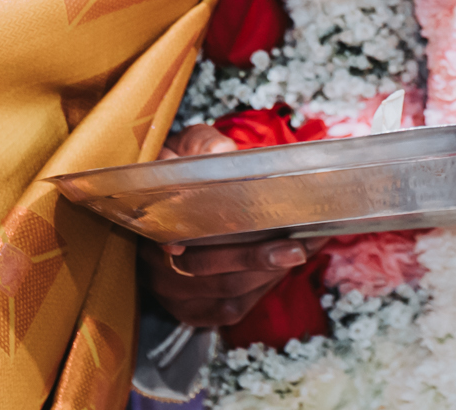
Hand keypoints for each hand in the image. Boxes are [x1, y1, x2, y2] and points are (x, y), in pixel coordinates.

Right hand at [145, 123, 323, 327]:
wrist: (171, 200)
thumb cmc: (182, 170)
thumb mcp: (185, 146)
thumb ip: (201, 145)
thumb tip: (219, 152)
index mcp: (149, 217)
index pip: (175, 230)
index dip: (207, 230)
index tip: (255, 223)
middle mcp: (154, 259)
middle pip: (206, 266)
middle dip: (258, 257)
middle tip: (299, 244)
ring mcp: (169, 289)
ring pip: (224, 291)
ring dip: (270, 274)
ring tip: (306, 249)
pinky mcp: (188, 309)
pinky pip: (229, 309)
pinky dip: (261, 290)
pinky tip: (284, 268)